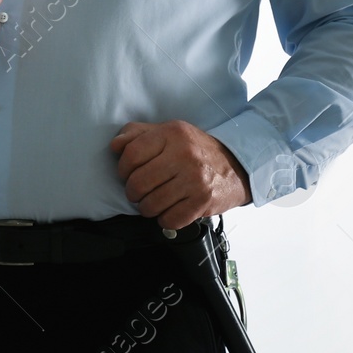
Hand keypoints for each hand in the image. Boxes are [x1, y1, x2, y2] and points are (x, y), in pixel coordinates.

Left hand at [111, 120, 251, 229]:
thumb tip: (115, 146)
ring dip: (147, 208)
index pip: (131, 154)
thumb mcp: (170, 132)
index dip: (123, 169)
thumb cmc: (197, 150)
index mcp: (173, 134)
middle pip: (138, 183)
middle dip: (133, 192)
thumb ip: (139, 134)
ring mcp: (194, 180)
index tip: (128, 174)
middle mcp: (184, 155)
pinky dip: (165, 219)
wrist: (237, 165)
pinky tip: (170, 209)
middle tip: (140, 192)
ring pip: (150, 205)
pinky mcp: (202, 202)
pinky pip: (169, 220)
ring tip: (155, 201)